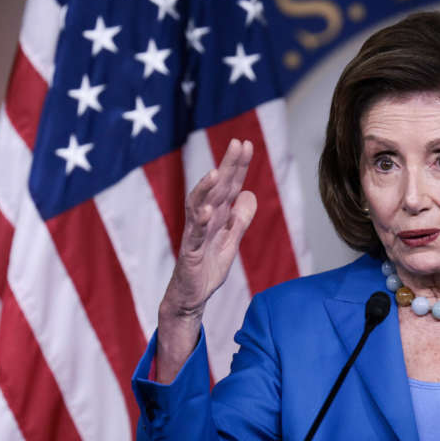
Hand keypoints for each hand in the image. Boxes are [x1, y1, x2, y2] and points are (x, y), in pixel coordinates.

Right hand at [156, 139, 256, 380]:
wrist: (192, 297)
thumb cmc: (207, 268)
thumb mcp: (231, 241)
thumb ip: (240, 219)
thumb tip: (250, 193)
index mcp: (216, 216)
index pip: (229, 186)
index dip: (238, 166)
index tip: (247, 144)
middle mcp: (204, 219)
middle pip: (216, 189)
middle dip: (227, 166)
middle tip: (238, 143)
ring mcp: (195, 234)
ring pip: (198, 206)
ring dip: (206, 188)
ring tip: (215, 171)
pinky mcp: (190, 252)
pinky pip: (193, 234)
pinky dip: (199, 222)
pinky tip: (206, 210)